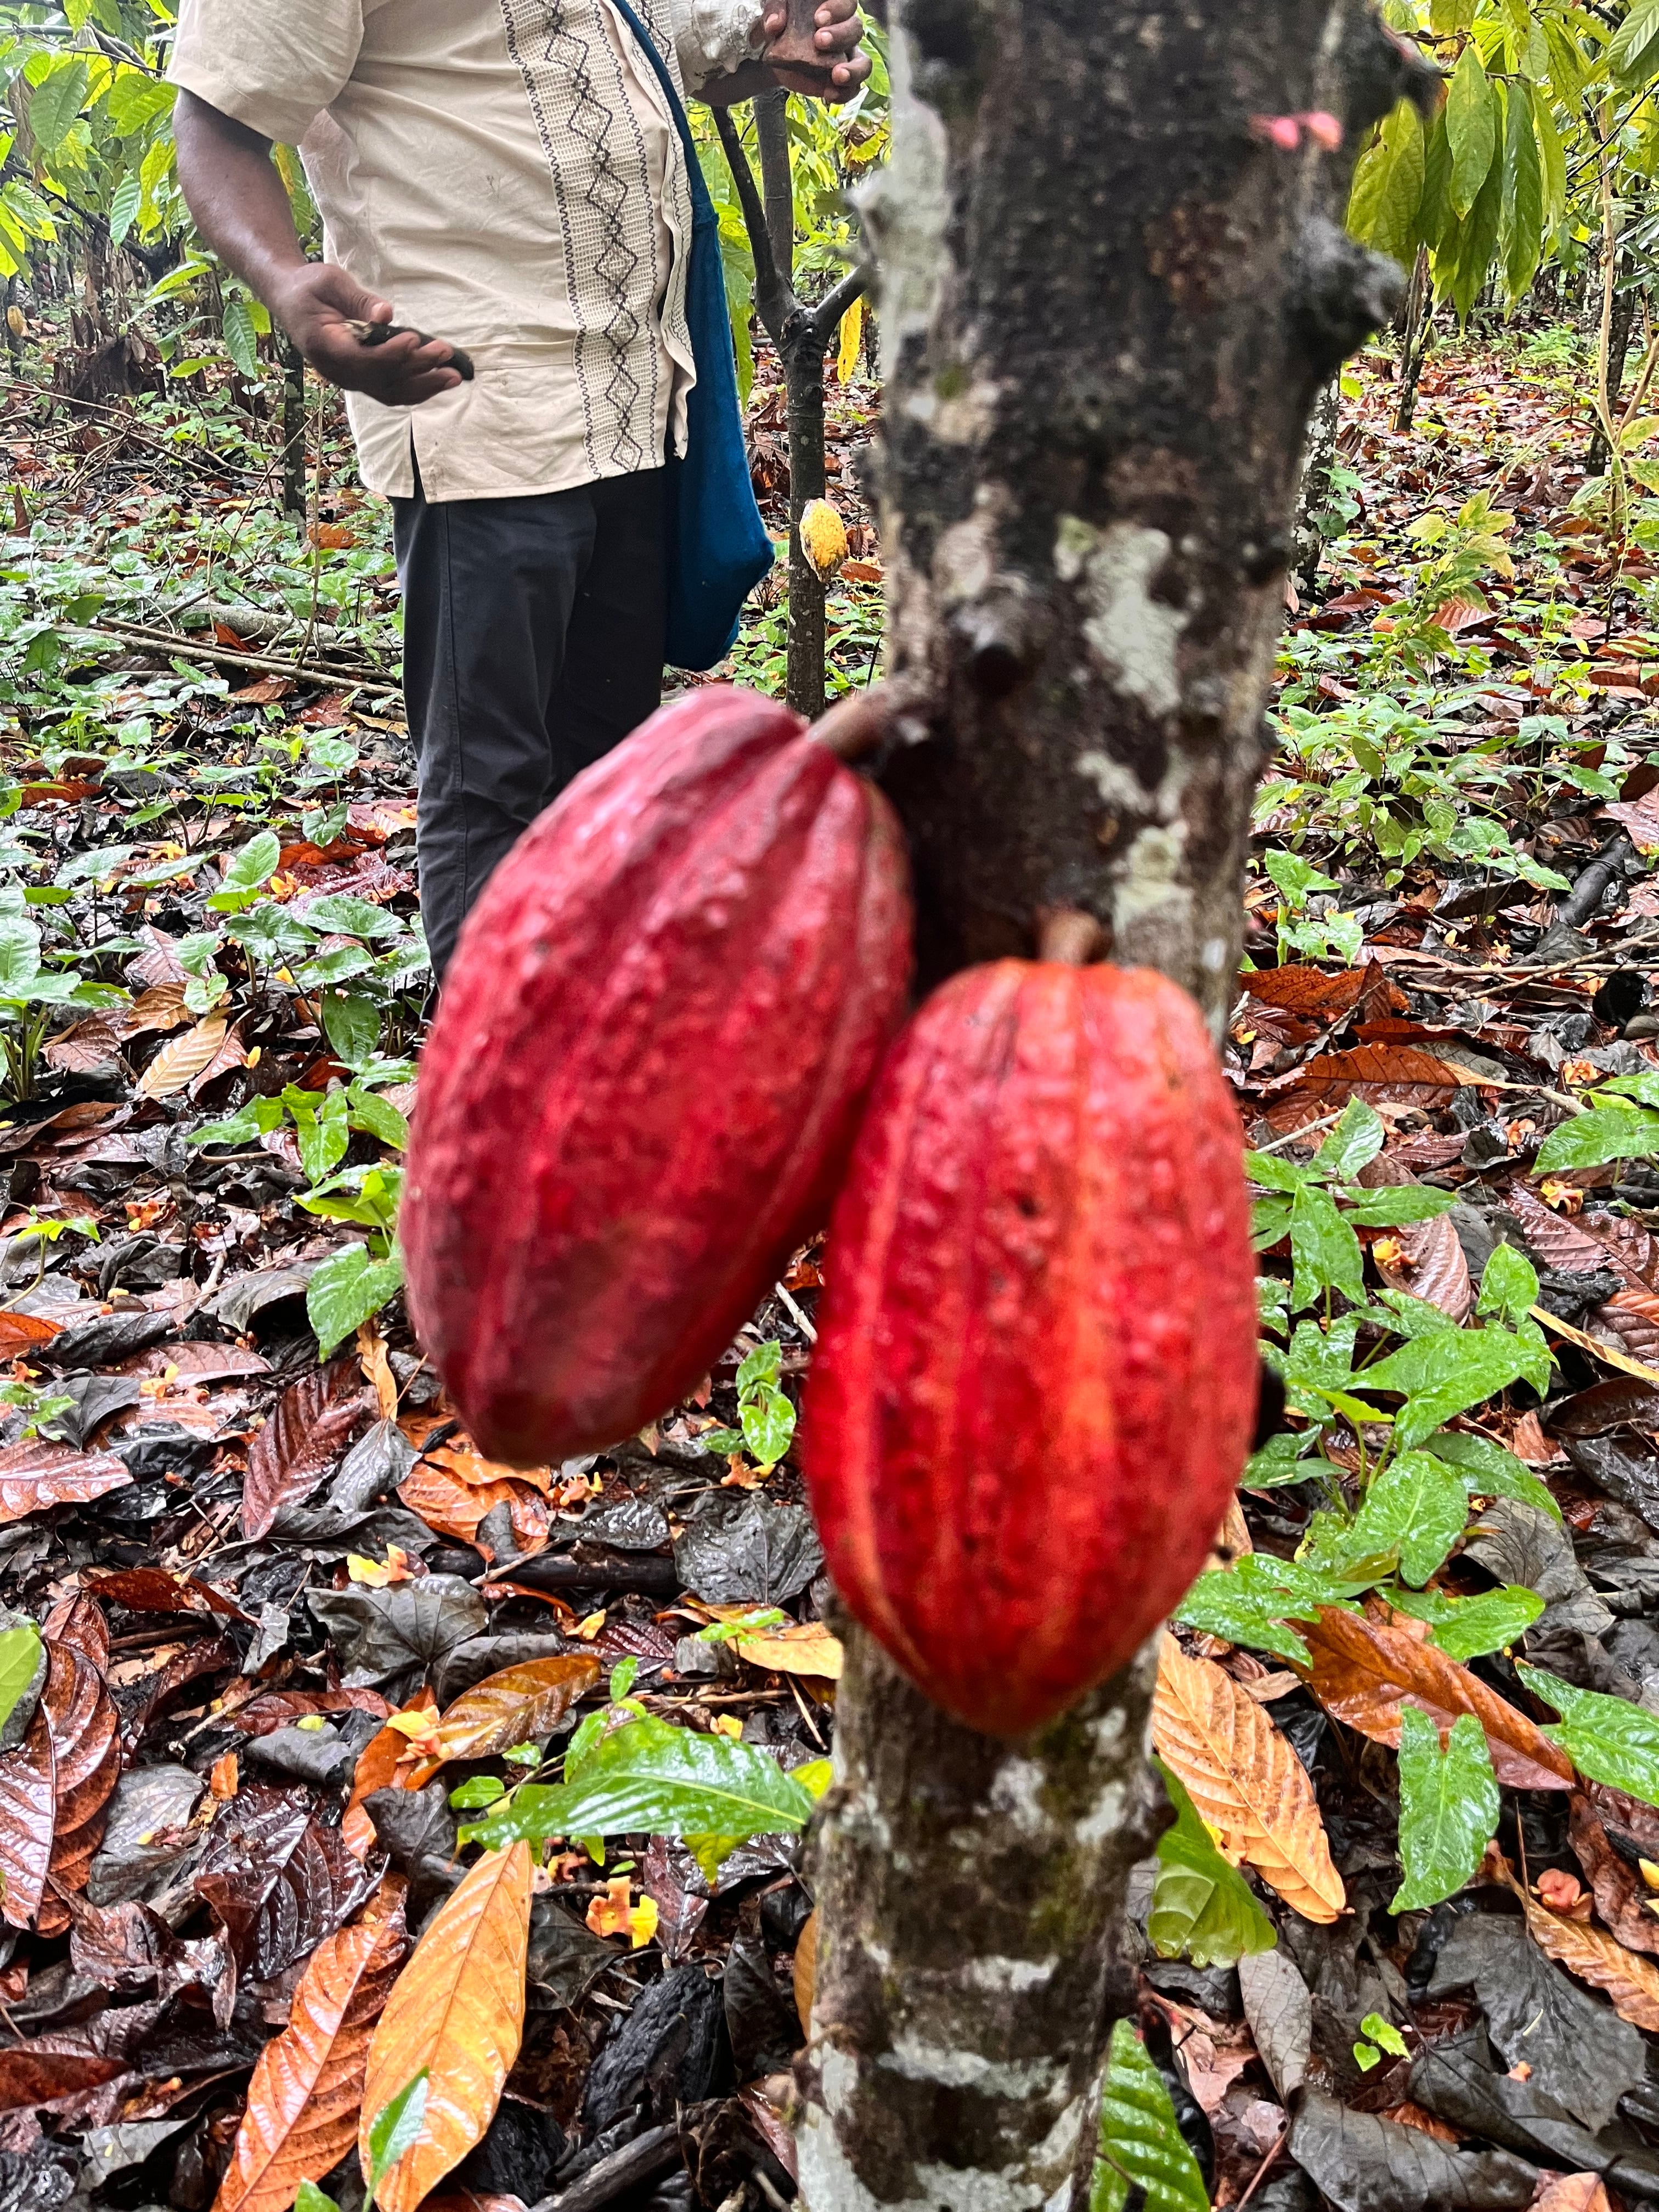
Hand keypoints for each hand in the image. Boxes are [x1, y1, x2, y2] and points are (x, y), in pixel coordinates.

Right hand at [270, 263, 463, 407]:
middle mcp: (338, 371)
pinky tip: (440, 381)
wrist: (290, 298)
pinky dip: (417, 389)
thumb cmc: (309, 286)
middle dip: (417, 367)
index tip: (414, 338)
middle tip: (446, 352)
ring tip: (455, 377)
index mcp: (325, 347)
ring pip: (391, 392)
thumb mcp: (330, 281)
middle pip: (383, 379)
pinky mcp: (361, 379)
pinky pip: (391, 391)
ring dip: (425, 386)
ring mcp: (350, 379)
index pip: (362, 361)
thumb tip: (386, 314)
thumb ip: (357, 299)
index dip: (390, 354)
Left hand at [762, 0, 870, 99]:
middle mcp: (845, 30)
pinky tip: (829, 94)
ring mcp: (846, 56)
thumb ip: (775, 10)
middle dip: (840, 36)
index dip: (838, 9)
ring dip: (853, 70)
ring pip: (863, 62)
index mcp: (834, 7)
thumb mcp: (775, 9)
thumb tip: (774, 24)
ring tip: (837, 75)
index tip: (818, 18)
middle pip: (855, 29)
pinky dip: (844, 93)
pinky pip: (853, 89)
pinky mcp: (841, 79)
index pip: (847, 3)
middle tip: (818, 41)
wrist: (774, 51)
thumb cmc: (781, 22)